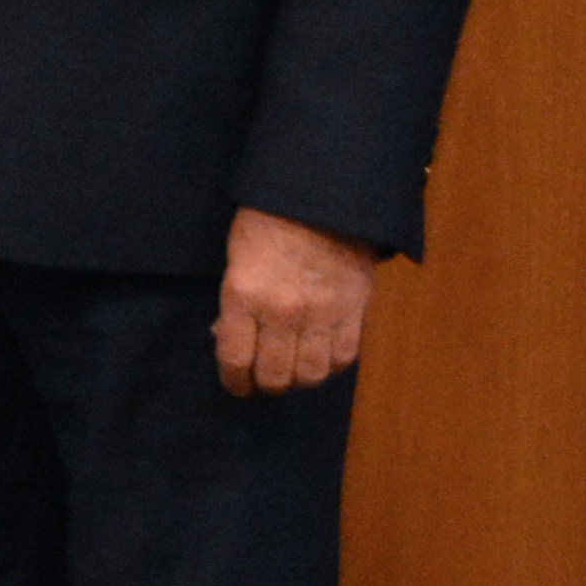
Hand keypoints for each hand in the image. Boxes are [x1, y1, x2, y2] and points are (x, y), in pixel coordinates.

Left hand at [213, 207, 381, 395]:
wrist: (324, 199)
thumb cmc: (268, 224)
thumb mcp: (237, 261)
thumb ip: (235, 306)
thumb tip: (230, 340)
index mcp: (244, 295)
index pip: (235, 359)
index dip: (235, 382)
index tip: (237, 386)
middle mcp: (282, 311)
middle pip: (276, 376)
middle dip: (266, 386)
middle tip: (265, 382)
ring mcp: (322, 313)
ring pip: (312, 375)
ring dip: (300, 381)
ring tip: (293, 373)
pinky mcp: (355, 311)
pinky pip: (344, 358)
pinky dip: (331, 366)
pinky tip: (321, 358)